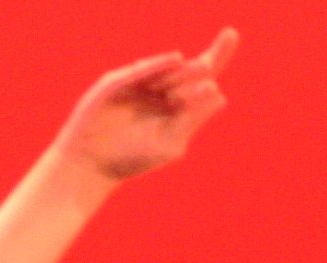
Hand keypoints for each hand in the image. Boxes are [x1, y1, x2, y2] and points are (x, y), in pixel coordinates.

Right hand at [52, 29, 238, 184]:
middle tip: (216, 61)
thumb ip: (192, 119)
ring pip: (166, 74)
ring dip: (184, 71)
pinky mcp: (116, 83)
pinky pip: (139, 73)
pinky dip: (157, 66)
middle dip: (202, 68)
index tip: (232, 34)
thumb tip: (220, 94)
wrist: (94, 164)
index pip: (202, 81)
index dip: (217, 56)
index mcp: (178, 107)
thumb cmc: (134, 157)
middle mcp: (160, 92)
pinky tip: (175, 61)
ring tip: (205, 67)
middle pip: (186, 75)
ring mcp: (138, 86)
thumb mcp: (170, 142)